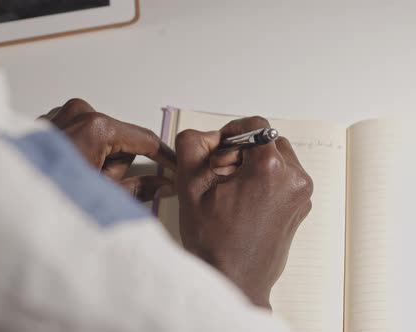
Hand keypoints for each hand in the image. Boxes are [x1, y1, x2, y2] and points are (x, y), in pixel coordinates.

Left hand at [40, 99, 176, 201]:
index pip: (144, 138)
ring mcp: (62, 114)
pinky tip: (68, 170)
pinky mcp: (51, 120)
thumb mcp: (104, 194)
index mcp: (96, 126)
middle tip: (97, 184)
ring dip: (97, 158)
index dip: (163, 155)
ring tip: (77, 178)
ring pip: (100, 136)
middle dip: (116, 164)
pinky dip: (81, 151)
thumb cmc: (49, 195)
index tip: (174, 164)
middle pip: (120, 139)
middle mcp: (79, 112)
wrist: (6, 198)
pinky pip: (80, 133)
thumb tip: (163, 186)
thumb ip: (140, 188)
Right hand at [175, 116, 312, 308]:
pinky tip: (241, 201)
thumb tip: (204, 135)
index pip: (256, 125)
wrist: (234, 281)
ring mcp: (300, 195)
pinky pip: (283, 178)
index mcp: (270, 169)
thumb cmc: (214, 243)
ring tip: (229, 189)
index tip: (218, 147)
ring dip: (253, 163)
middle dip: (243, 149)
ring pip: (277, 158)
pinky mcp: (300, 207)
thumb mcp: (190, 186)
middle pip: (269, 140)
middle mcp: (294, 179)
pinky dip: (263, 179)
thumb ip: (192, 146)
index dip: (231, 132)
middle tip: (219, 171)